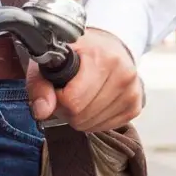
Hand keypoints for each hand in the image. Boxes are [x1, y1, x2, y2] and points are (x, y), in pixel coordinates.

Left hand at [26, 28, 143, 132]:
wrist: (108, 47)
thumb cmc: (77, 54)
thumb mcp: (50, 61)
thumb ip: (40, 85)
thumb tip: (42, 111)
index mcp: (102, 58)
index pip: (72, 101)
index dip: (57, 100)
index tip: (57, 89)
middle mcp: (124, 74)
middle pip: (81, 116)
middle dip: (67, 110)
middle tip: (68, 93)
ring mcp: (133, 91)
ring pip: (92, 125)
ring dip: (79, 117)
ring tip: (81, 96)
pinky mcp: (136, 105)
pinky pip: (106, 127)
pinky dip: (93, 121)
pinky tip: (93, 103)